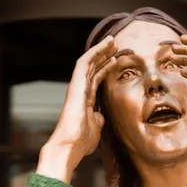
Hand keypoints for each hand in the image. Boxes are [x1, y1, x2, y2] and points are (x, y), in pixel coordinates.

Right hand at [39, 36, 117, 181]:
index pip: (95, 80)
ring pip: (88, 62)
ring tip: (112, 41)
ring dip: (100, 50)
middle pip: (93, 68)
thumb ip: (98, 119)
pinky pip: (84, 63)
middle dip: (104, 56)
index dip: (105, 69)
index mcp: (85, 100)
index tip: (115, 60)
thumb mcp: (96, 128)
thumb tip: (101, 115)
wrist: (71, 145)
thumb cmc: (81, 142)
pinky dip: (94, 52)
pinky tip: (105, 45)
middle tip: (115, 46)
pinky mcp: (76, 84)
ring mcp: (77, 87)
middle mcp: (80, 91)